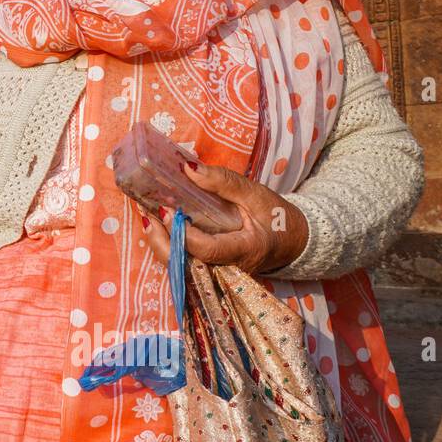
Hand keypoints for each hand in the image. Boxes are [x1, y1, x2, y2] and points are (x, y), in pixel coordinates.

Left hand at [140, 162, 308, 274]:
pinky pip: (185, 262)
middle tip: (148, 216)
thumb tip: (187, 168)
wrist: (293, 242)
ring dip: (161, 243)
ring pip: (182, 266)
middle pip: (187, 265)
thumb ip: (223, 182)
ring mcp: (219, 272)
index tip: (168, 211)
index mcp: (246, 250)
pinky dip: (169, 245)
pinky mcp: (211, 269)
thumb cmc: (277, 217)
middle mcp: (229, 268)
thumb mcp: (256, 194)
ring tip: (148, 217)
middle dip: (162, 243)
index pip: (209, 250)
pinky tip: (158, 226)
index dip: (185, 234)